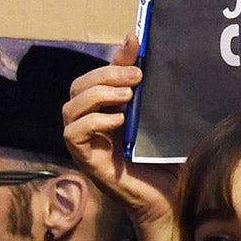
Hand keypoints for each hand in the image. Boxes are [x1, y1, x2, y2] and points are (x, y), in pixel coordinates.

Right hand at [63, 33, 178, 240]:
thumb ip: (148, 88)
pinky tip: (117, 122)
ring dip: (98, 94)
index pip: (100, 73)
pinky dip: (92, 122)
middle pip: (79, 85)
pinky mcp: (85, 160)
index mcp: (106, 108)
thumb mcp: (156, 117)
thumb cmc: (164, 160)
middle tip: (136, 76)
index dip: (115, 57)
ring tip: (126, 97)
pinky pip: (73, 133)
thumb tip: (148, 53)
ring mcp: (85, 142)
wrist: (169, 199)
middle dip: (106, 73)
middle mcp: (91, 122)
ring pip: (71, 106)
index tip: (136, 41)